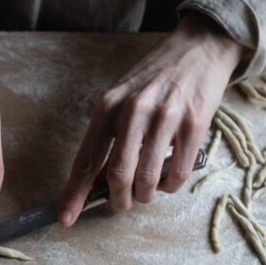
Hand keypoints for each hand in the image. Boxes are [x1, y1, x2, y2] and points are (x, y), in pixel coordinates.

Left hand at [59, 11, 245, 224]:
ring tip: (148, 189)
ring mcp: (165, 116)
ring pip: (147, 179)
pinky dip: (170, 185)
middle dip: (118, 200)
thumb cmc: (155, 79)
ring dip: (145, 195)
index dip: (74, 194)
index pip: (86, 160)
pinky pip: (177, 172)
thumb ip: (109, 136)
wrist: (200, 46)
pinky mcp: (194, 122)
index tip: (65, 218)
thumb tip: (97, 182)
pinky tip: (169, 178)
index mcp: (108, 107)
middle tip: (123, 202)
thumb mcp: (121, 99)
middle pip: (117, 176)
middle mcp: (133, 111)